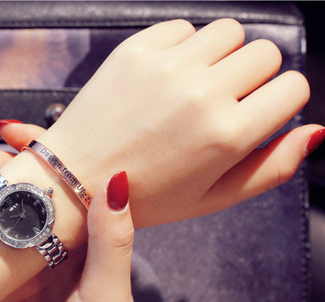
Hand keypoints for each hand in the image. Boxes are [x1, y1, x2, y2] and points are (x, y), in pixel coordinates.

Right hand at [0, 137, 171, 301]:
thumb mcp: (108, 287)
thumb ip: (111, 236)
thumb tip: (117, 176)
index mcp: (86, 234)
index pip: (64, 178)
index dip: (41, 148)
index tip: (14, 131)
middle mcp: (55, 242)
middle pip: (23, 190)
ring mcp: (26, 262)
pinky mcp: (2, 286)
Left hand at [31, 18, 321, 226]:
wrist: (76, 177)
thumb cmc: (144, 195)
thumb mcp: (214, 198)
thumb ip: (272, 167)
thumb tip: (315, 131)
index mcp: (227, 134)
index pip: (293, 87)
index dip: (280, 100)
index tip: (258, 109)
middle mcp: (202, 93)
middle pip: (265, 53)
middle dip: (252, 77)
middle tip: (221, 103)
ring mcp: (167, 67)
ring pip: (229, 32)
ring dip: (221, 56)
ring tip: (194, 87)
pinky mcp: (137, 49)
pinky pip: (185, 27)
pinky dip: (184, 47)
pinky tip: (166, 77)